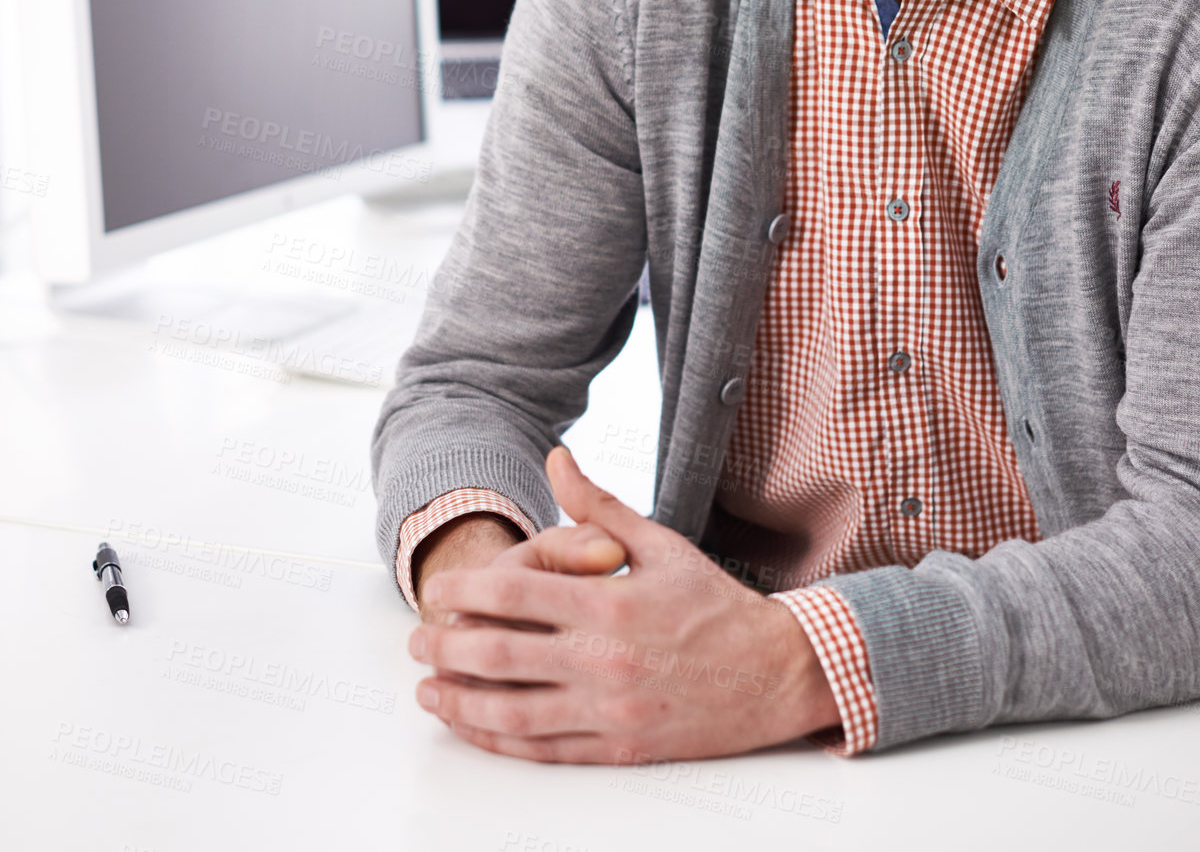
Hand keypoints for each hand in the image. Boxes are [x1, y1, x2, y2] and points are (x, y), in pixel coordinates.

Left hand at [409, 446, 839, 763]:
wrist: (776, 672)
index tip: (442, 591)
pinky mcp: (619, 748)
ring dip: (462, 701)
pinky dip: (501, 741)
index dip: (468, 592)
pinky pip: (546, 748)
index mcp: (610, 601)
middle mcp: (604, 657)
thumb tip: (556, 458)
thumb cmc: (716, 604)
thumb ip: (598, 506)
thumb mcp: (660, 542)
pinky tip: (476, 728)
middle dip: (448, 648)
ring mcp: (610, 709)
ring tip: (429, 690)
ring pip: (514, 711)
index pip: (516, 592)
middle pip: (501, 654)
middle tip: (417, 640)